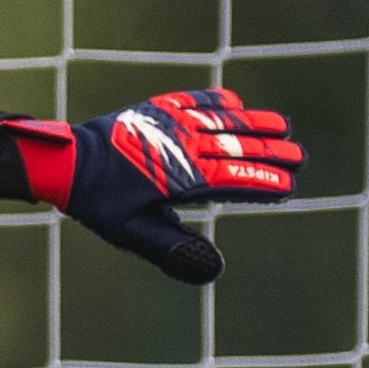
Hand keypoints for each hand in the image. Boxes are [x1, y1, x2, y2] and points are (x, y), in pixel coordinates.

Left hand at [4, 88, 302, 284]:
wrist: (68, 162)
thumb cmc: (101, 204)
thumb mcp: (135, 234)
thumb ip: (175, 250)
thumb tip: (217, 267)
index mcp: (178, 179)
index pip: (231, 181)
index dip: (262, 183)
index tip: (290, 186)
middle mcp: (179, 147)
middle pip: (235, 149)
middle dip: (270, 154)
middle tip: (300, 157)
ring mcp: (168, 124)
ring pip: (221, 121)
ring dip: (253, 124)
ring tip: (282, 125)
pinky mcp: (155, 109)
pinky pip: (192, 100)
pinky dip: (214, 100)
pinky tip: (233, 101)